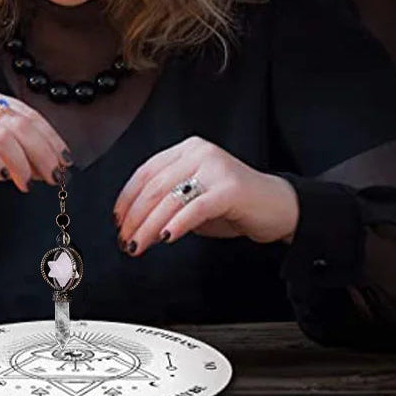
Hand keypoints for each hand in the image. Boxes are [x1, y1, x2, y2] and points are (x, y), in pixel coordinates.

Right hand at [0, 85, 71, 199]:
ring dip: (20, 162)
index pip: (28, 115)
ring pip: (1, 134)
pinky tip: (3, 176)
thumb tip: (53, 166)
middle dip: (42, 153)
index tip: (66, 163)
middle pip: (19, 123)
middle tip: (55, 177)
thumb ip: (21, 158)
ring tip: (26, 184)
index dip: (51, 140)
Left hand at [113, 136, 298, 255]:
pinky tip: (167, 238)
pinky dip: (177, 224)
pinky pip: (195, 208)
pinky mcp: (230, 188)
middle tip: (125, 240)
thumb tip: (134, 224)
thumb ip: (166, 203)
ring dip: (149, 226)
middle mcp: (199, 153)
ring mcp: (216, 168)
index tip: (117, 220)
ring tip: (139, 245)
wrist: (279, 207)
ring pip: (170, 198)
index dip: (127, 198)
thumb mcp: (193, 198)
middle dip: (135, 217)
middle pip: (154, 186)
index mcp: (187, 150)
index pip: (146, 172)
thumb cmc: (233, 205)